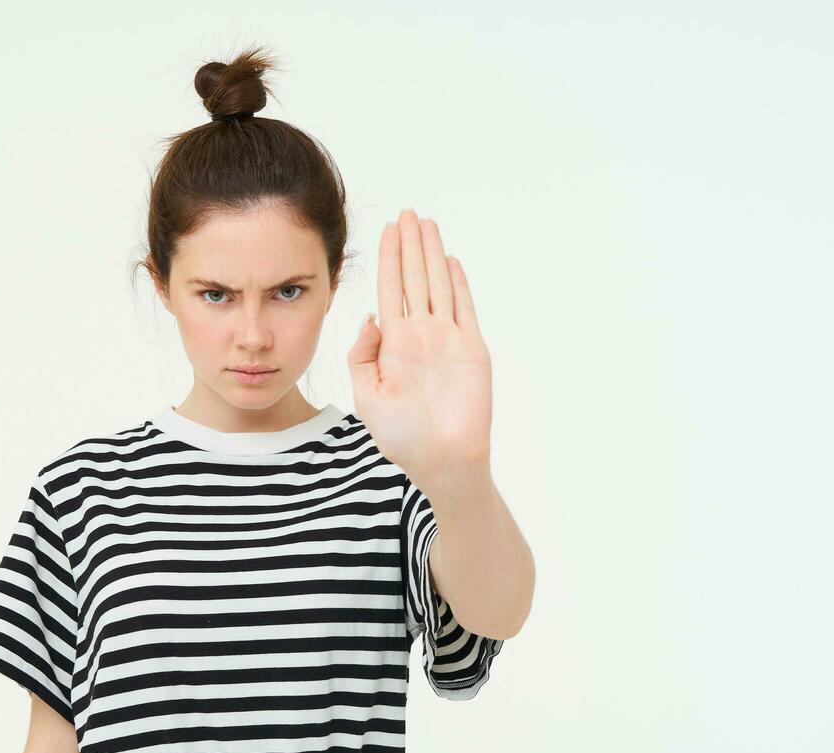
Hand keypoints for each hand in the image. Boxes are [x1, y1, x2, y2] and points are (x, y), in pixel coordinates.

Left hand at [346, 208, 493, 491]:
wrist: (441, 460)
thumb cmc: (402, 437)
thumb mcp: (366, 396)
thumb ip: (361, 356)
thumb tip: (369, 316)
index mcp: (394, 344)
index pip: (390, 289)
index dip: (388, 258)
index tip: (387, 230)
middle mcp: (421, 335)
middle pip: (414, 278)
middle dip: (410, 245)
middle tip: (407, 212)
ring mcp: (448, 340)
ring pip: (438, 285)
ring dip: (432, 254)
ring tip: (427, 222)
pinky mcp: (472, 350)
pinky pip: (465, 309)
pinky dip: (459, 284)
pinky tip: (450, 261)